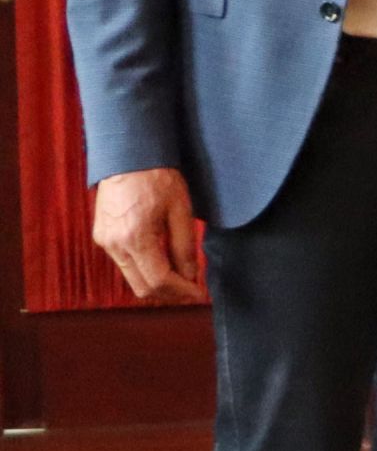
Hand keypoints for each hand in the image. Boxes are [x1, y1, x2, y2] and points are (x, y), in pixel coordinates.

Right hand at [91, 166, 203, 302]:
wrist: (127, 156)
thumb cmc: (157, 178)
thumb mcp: (181, 211)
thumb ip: (185, 247)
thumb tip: (191, 276)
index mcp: (136, 238)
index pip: (159, 281)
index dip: (181, 292)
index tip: (200, 294)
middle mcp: (115, 245)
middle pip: (142, 287)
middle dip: (170, 293)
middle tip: (193, 290)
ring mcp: (104, 242)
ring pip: (132, 278)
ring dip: (157, 283)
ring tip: (182, 277)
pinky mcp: (101, 237)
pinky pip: (125, 264)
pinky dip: (145, 270)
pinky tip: (164, 262)